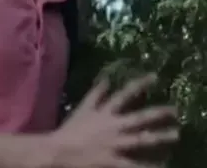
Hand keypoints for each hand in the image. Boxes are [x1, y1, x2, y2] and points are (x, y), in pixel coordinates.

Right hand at [48, 74, 177, 167]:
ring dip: (159, 136)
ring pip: (141, 139)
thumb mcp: (83, 107)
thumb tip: (106, 78)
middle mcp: (113, 125)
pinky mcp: (114, 160)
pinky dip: (149, 165)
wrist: (60, 150)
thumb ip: (95, 93)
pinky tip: (162, 164)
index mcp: (105, 111)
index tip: (155, 77)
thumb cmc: (72, 129)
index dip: (140, 84)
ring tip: (175, 134)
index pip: (125, 94)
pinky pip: (135, 164)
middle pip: (139, 117)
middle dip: (157, 113)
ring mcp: (115, 143)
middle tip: (175, 110)